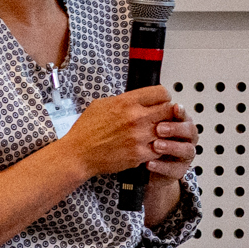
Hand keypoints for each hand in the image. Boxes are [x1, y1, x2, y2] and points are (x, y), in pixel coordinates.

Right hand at [63, 86, 182, 177]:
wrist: (78, 154)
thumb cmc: (87, 130)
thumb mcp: (102, 104)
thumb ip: (123, 99)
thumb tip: (138, 97)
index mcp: (127, 102)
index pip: (161, 93)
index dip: (163, 97)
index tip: (161, 102)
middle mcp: (136, 117)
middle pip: (169, 110)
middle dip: (167, 114)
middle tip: (162, 118)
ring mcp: (139, 136)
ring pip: (168, 130)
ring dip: (164, 132)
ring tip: (156, 133)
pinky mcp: (139, 154)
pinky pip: (160, 148)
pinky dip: (157, 148)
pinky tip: (149, 146)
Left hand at [140, 100, 197, 214]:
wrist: (138, 167)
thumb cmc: (138, 141)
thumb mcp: (139, 123)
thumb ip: (144, 112)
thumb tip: (139, 98)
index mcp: (177, 122)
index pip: (182, 114)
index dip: (180, 111)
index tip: (173, 108)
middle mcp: (184, 138)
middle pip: (190, 130)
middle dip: (176, 128)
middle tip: (159, 128)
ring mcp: (183, 154)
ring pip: (187, 150)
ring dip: (172, 147)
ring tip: (155, 146)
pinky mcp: (178, 170)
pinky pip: (175, 169)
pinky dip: (162, 166)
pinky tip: (149, 163)